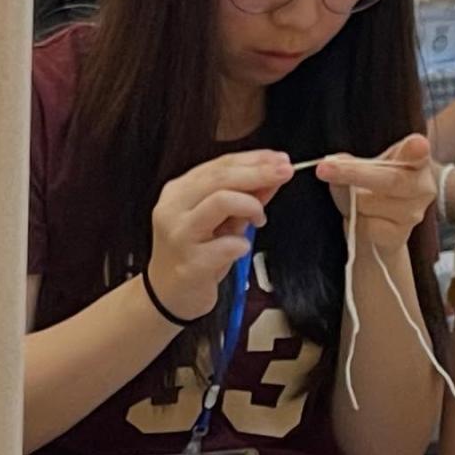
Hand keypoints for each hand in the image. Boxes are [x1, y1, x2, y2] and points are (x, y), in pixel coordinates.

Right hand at [147, 150, 293, 320]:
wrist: (169, 295)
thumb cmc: (196, 254)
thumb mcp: (223, 220)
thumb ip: (246, 196)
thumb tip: (274, 175)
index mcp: (180, 191)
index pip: (220, 164)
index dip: (254, 159)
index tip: (281, 159)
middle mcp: (174, 208)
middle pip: (220, 177)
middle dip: (258, 172)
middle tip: (285, 172)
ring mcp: (179, 235)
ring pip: (220, 201)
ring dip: (251, 205)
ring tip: (259, 219)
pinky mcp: (189, 263)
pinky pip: (226, 245)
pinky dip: (242, 244)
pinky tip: (240, 248)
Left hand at [317, 134, 435, 254]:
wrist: (382, 226)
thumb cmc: (378, 187)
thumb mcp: (369, 167)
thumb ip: (356, 164)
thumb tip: (332, 164)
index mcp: (418, 160)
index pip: (419, 152)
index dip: (417, 149)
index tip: (416, 145)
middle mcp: (423, 187)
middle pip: (391, 180)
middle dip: (353, 173)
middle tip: (324, 169)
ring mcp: (412, 214)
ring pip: (368, 203)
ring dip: (348, 200)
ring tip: (350, 198)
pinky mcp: (398, 235)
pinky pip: (365, 226)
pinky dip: (353, 220)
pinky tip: (357, 217)